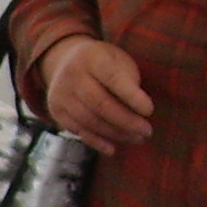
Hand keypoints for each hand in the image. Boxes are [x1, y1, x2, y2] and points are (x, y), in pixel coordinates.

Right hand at [37, 36, 154, 151]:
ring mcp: (60, 93)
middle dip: (126, 120)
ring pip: (89, 120)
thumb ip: (128, 83)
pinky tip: (113, 149)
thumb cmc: (104, 63)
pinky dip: (96, 142)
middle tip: (147, 131)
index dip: (132, 96)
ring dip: (115, 133)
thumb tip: (138, 115)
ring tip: (136, 138)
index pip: (113, 79)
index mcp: (92, 57)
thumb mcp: (118, 61)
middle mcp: (72, 74)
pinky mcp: (56, 110)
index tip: (150, 111)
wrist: (66, 61)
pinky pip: (78, 130)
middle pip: (100, 104)